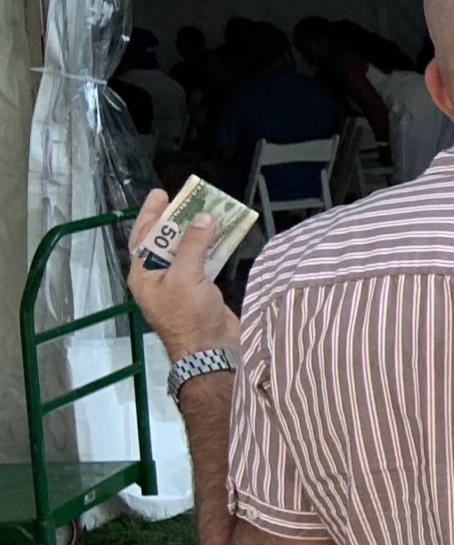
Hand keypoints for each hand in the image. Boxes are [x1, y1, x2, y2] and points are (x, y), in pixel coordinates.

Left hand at [125, 189, 240, 363]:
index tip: (161, 193)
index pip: (143, 237)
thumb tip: (202, 218)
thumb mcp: (186, 276)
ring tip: (207, 211)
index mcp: (144, 274)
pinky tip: (219, 235)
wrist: (211, 351)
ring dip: (196, 232)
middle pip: (164, 241)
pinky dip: (210, 247)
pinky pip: (202, 262)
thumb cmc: (190, 317)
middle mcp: (158, 277)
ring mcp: (179, 284)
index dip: (152, 214)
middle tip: (187, 198)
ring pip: (185, 250)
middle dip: (176, 219)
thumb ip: (192, 245)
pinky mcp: (200, 290)